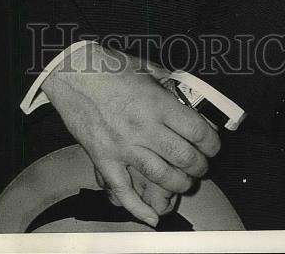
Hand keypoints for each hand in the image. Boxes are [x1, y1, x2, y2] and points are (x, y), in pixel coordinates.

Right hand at [41, 42, 219, 226]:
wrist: (71, 73)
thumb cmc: (107, 67)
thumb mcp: (145, 66)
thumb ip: (167, 80)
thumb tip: (185, 91)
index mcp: (156, 103)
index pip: (196, 131)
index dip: (211, 143)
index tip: (213, 145)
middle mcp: (143, 127)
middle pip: (183, 157)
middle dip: (199, 166)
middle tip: (201, 165)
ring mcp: (122, 146)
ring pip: (160, 176)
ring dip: (179, 184)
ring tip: (184, 181)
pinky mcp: (104, 158)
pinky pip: (122, 190)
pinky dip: (138, 208)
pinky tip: (152, 218)